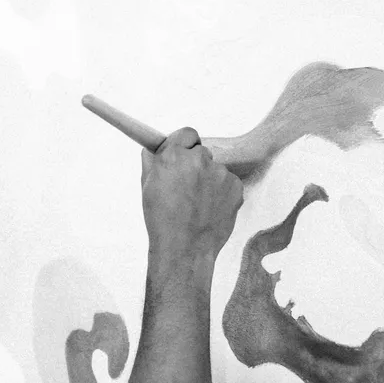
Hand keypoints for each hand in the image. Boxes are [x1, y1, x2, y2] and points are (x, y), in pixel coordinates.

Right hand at [141, 126, 242, 261]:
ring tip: (198, 205)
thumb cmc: (162, 222)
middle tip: (187, 187)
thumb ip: (152, 165)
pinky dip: (222, 194)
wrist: (184, 248)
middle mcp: (198, 160)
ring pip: (215, 170)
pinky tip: (210, 210)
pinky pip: (228, 184)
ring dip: (209, 181)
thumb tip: (151, 152)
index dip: (185, 145)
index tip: (183, 154)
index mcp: (173, 156)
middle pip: (202, 153)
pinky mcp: (235, 186)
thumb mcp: (147, 189)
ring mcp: (219, 173)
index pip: (187, 134)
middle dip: (195, 166)